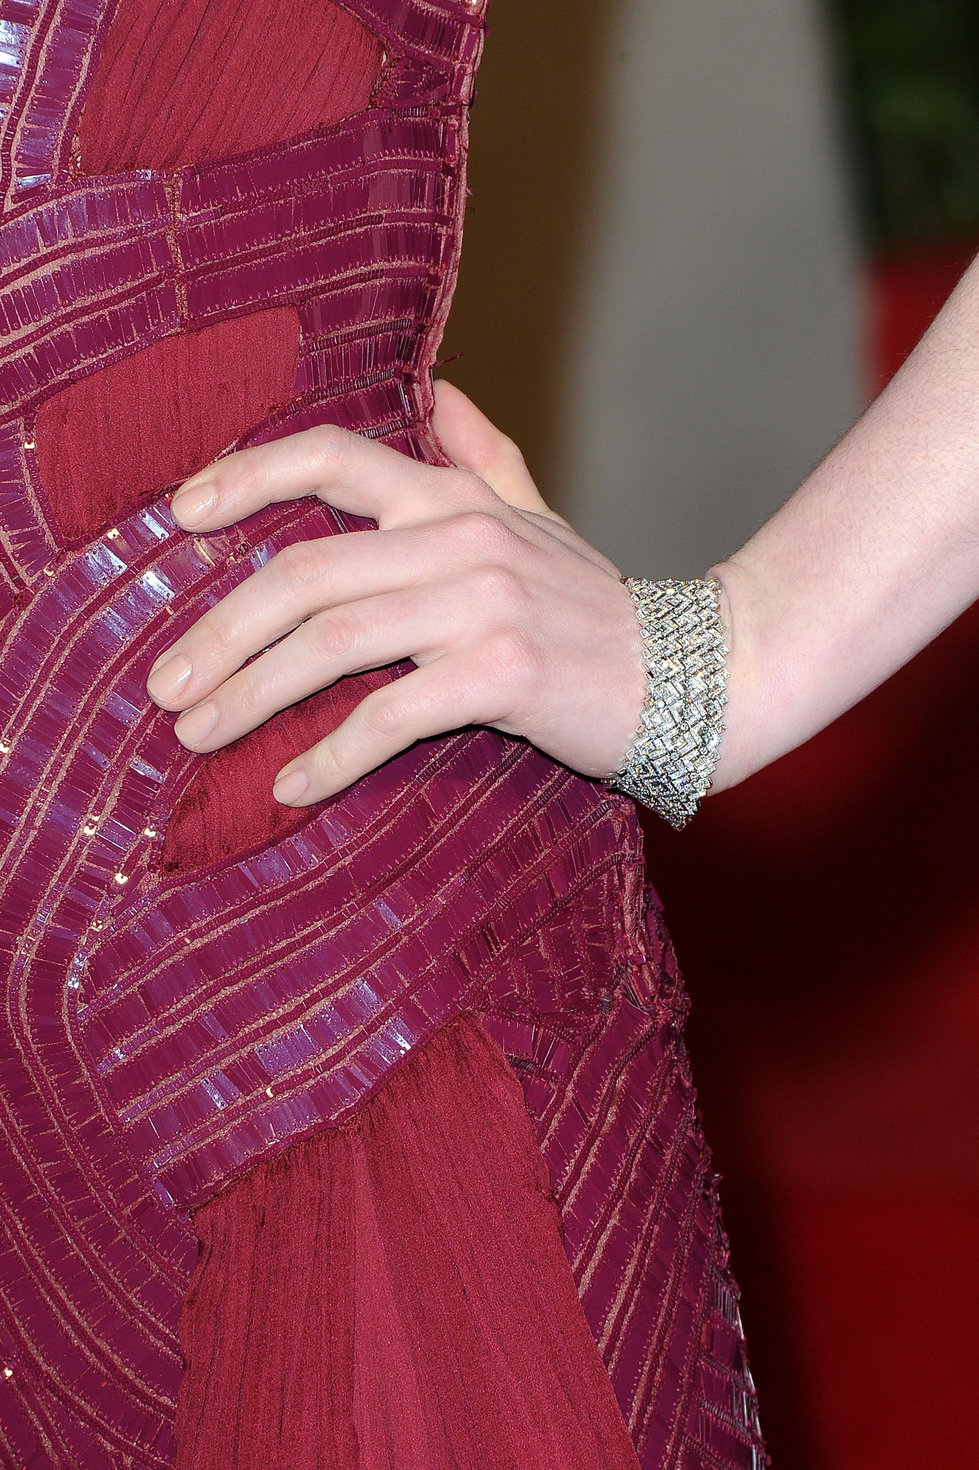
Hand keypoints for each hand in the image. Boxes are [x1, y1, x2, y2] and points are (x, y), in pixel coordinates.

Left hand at [145, 381, 644, 804]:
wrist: (696, 673)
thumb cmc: (598, 608)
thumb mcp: (539, 519)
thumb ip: (485, 456)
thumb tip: (440, 389)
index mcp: (454, 498)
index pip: (331, 458)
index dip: (244, 476)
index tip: (176, 516)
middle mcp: (460, 538)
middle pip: (304, 572)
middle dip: (220, 630)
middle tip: (166, 684)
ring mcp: (484, 603)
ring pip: (332, 641)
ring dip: (252, 694)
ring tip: (198, 734)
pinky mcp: (505, 674)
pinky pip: (391, 715)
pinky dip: (332, 756)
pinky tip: (291, 786)